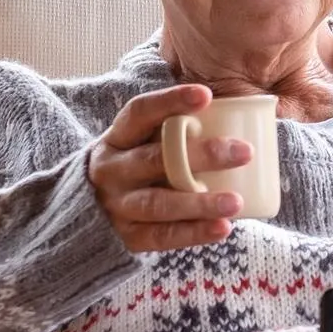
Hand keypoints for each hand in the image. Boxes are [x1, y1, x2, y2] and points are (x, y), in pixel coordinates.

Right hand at [87, 84, 249, 252]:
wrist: (88, 213)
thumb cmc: (135, 168)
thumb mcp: (141, 143)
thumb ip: (175, 131)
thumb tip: (241, 107)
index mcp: (117, 138)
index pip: (140, 112)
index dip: (171, 102)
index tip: (206, 95)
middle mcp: (112, 170)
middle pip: (155, 160)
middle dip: (202, 155)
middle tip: (245, 151)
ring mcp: (118, 205)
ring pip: (159, 203)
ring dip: (200, 203)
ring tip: (236, 201)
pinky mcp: (128, 236)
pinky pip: (162, 236)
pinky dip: (194, 233)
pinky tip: (223, 228)